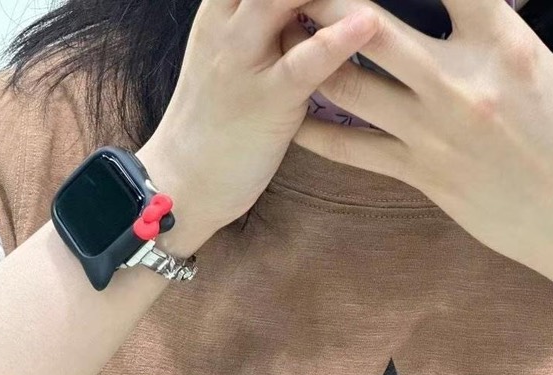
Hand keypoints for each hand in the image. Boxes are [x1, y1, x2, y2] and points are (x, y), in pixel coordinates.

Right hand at [136, 0, 382, 246]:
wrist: (182, 179)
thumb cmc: (217, 123)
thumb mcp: (235, 58)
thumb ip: (268, 25)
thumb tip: (310, 12)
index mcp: (223, 7)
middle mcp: (230, 22)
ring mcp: (245, 60)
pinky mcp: (266, 103)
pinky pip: (304, 63)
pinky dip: (338, 41)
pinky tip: (369, 23)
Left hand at [280, 0, 552, 290]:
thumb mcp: (541, 67)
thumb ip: (490, 30)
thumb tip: (458, 6)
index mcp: (503, 42)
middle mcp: (461, 82)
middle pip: (367, 25)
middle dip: (323, 2)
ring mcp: (435, 132)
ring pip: (348, 85)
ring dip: (307, 57)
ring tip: (280, 37)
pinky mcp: (423, 175)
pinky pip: (354, 149)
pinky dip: (317, 132)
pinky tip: (293, 116)